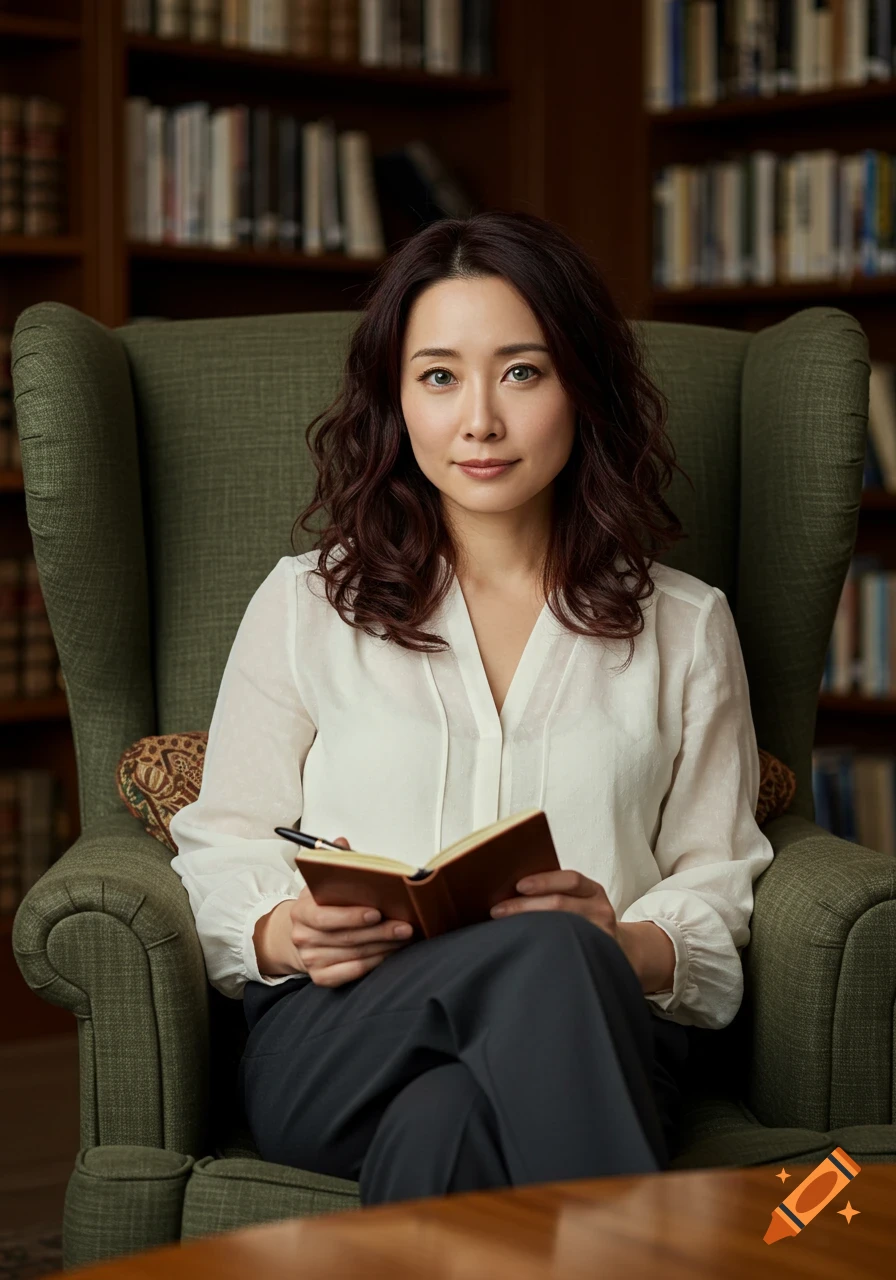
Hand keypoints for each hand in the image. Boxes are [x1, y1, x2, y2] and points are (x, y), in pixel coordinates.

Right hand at [255, 836, 414, 987]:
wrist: (302, 935)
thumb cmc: (320, 906)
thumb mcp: (322, 882)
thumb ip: (333, 862)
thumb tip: (341, 843)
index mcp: (301, 911)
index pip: (324, 916)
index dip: (351, 916)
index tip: (376, 912)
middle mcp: (303, 937)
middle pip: (346, 937)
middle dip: (380, 931)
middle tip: (405, 925)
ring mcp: (311, 959)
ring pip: (354, 954)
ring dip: (383, 946)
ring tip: (405, 936)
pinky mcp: (321, 977)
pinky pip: (353, 972)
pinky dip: (375, 963)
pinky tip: (391, 953)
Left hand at [489, 869, 675, 993]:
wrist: (616, 950)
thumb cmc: (584, 920)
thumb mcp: (581, 900)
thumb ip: (558, 892)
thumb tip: (511, 888)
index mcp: (593, 891)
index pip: (571, 880)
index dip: (544, 881)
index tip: (518, 885)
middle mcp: (600, 911)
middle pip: (561, 904)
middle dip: (525, 906)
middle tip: (497, 911)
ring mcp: (599, 935)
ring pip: (561, 929)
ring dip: (529, 928)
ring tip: (504, 930)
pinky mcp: (595, 956)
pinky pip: (566, 951)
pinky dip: (543, 948)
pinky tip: (525, 949)